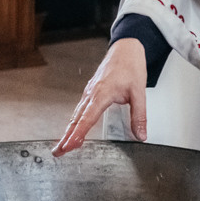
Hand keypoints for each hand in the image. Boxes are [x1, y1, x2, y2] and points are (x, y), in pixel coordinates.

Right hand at [52, 38, 147, 156]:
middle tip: (58, 151)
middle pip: (76, 120)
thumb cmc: (130, 65)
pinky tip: (74, 129)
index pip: (87, 119)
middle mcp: (92, 93)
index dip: (78, 134)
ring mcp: (89, 92)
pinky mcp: (90, 91)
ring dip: (69, 131)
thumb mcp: (139, 92)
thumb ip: (139, 116)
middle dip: (66, 137)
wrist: (126, 48)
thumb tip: (141, 135)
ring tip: (63, 145)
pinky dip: (75, 122)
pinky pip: (80, 109)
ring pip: (76, 115)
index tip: (70, 145)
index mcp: (101, 94)